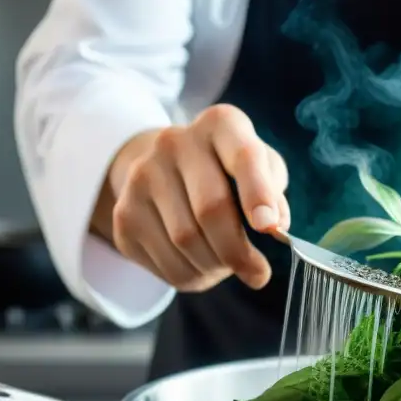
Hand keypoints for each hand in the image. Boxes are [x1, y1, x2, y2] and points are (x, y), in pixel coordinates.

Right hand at [94, 104, 290, 291]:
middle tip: (258, 274)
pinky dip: (191, 276)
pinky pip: (164, 261)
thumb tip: (275, 226)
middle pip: (210, 209)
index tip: (269, 227)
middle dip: (239, 251)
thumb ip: (275, 191)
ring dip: (216, 266)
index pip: (243, 157)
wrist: (167, 168)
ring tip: (227, 265)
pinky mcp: (124, 213)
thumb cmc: (230, 171)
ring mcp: (142, 176)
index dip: (258, 194)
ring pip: (185, 241)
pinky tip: (202, 267)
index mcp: (220, 125)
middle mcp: (174, 142)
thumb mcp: (263, 168)